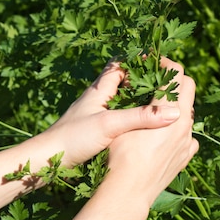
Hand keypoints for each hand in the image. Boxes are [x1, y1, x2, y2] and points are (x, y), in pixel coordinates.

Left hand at [39, 60, 181, 167]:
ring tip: (161, 103)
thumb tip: (175, 111)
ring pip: (122, 99)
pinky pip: (119, 115)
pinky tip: (143, 125)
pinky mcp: (96, 128)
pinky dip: (132, 115)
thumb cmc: (73, 137)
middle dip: (144, 79)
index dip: (141, 60)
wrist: (45, 160)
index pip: (121, 63)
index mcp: (100, 88)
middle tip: (166, 85)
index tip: (162, 64)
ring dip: (139, 99)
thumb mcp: (109, 125)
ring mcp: (97, 112)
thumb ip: (141, 117)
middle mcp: (99, 96)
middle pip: (124, 79)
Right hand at [105, 58, 198, 206]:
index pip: (176, 73)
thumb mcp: (122, 122)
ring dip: (175, 104)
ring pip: (188, 112)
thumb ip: (138, 100)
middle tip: (154, 80)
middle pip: (188, 88)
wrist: (126, 194)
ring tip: (153, 107)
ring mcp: (187, 142)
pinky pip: (187, 135)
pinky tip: (161, 134)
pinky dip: (177, 128)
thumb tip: (146, 79)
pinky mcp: (185, 157)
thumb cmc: (119, 156)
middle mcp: (184, 123)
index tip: (151, 62)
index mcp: (170, 110)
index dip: (164, 62)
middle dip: (173, 79)